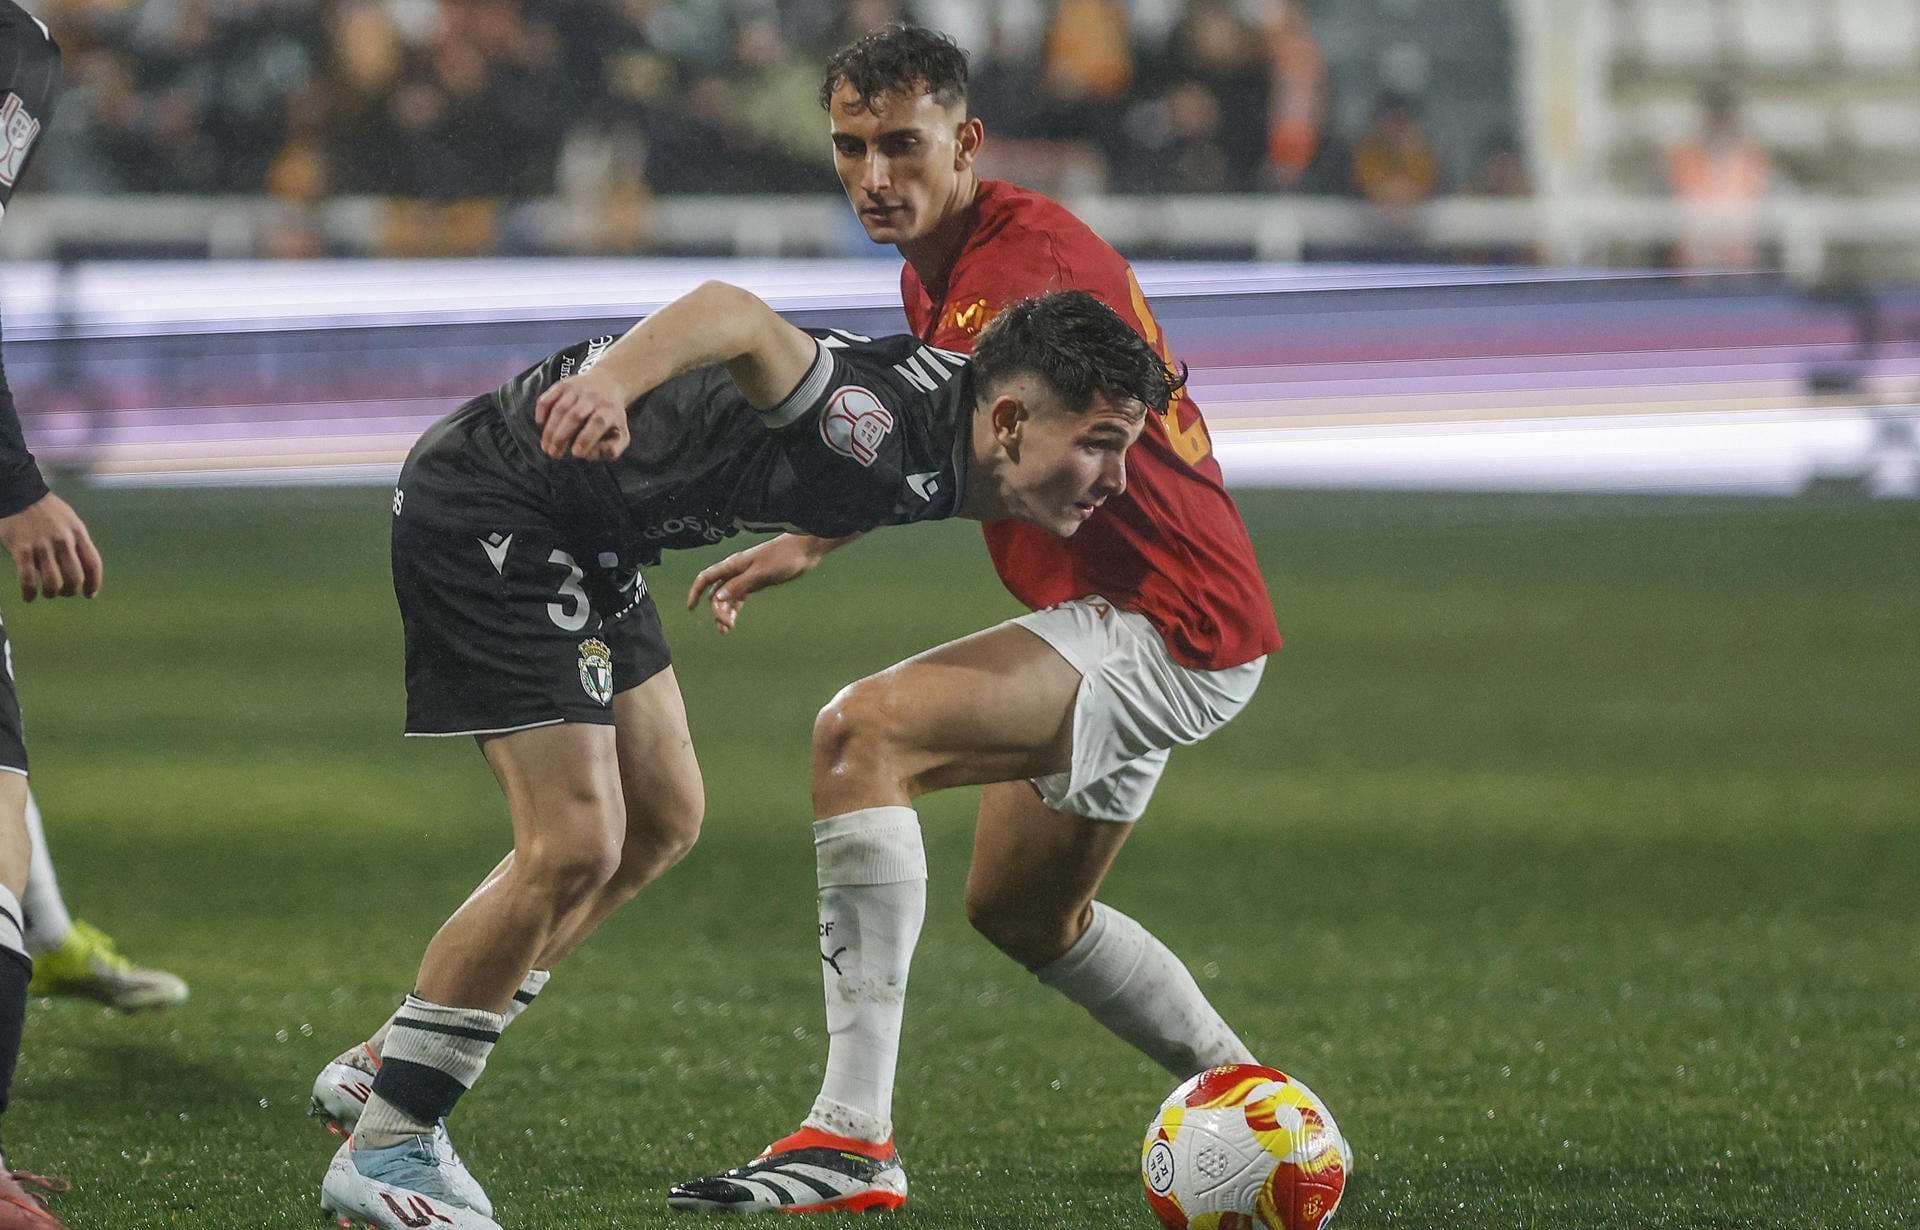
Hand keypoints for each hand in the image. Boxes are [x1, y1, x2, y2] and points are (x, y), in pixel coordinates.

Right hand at [0, 492, 103, 601]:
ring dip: (52, 593)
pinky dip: (29, 593)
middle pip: (75, 577)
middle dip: (71, 591)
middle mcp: (63, 541)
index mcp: (78, 533)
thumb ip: (76, 542)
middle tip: (65, 593)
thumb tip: (80, 567)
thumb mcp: (70, 521)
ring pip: (53, 582)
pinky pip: (28, 579)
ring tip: (48, 593)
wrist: (18, 493)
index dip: (94, 583)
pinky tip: (29, 597)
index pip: (93, 564)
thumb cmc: (46, 509)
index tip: (89, 594)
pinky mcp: (22, 550)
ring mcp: (42, 547)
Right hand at [534, 369, 632, 460]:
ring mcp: (576, 389)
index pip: (598, 422)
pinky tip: (540, 425)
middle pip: (575, 416)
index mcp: (609, 410)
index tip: (576, 454)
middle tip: (553, 454)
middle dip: (562, 437)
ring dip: (550, 429)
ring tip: (546, 447)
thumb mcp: (621, 435)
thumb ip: (612, 450)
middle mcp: (593, 397)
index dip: (586, 438)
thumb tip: (591, 455)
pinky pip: (548, 398)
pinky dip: (542, 411)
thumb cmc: (611, 417)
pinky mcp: (562, 385)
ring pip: (560, 409)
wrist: (608, 384)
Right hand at [685, 534, 838, 632]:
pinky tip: (733, 620)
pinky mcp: (755, 582)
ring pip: (727, 596)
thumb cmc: (783, 557)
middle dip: (717, 610)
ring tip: (725, 630)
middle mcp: (736, 571)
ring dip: (724, 612)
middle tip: (726, 627)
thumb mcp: (761, 573)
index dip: (695, 592)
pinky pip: (739, 597)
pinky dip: (734, 609)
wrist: (804, 551)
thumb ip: (739, 585)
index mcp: (733, 565)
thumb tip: (717, 598)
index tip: (691, 608)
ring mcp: (745, 577)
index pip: (706, 577)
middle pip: (717, 592)